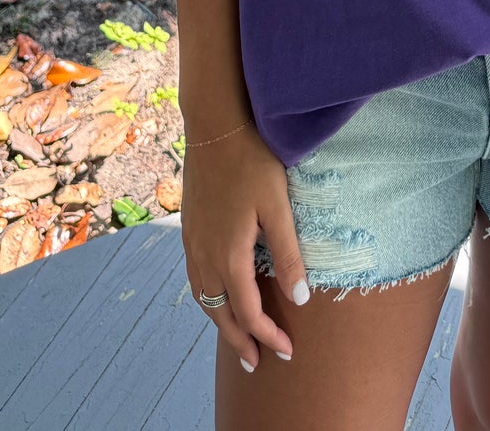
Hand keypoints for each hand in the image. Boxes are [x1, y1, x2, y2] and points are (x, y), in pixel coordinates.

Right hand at [179, 119, 309, 372]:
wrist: (214, 126)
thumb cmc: (252, 161)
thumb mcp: (277, 205)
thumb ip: (288, 252)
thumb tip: (300, 298)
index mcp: (229, 254)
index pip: (248, 311)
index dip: (267, 335)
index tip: (287, 352)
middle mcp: (205, 255)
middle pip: (220, 313)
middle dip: (240, 341)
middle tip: (258, 363)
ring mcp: (192, 242)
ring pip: (204, 297)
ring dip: (221, 322)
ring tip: (238, 338)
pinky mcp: (189, 229)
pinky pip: (196, 278)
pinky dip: (208, 298)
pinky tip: (218, 294)